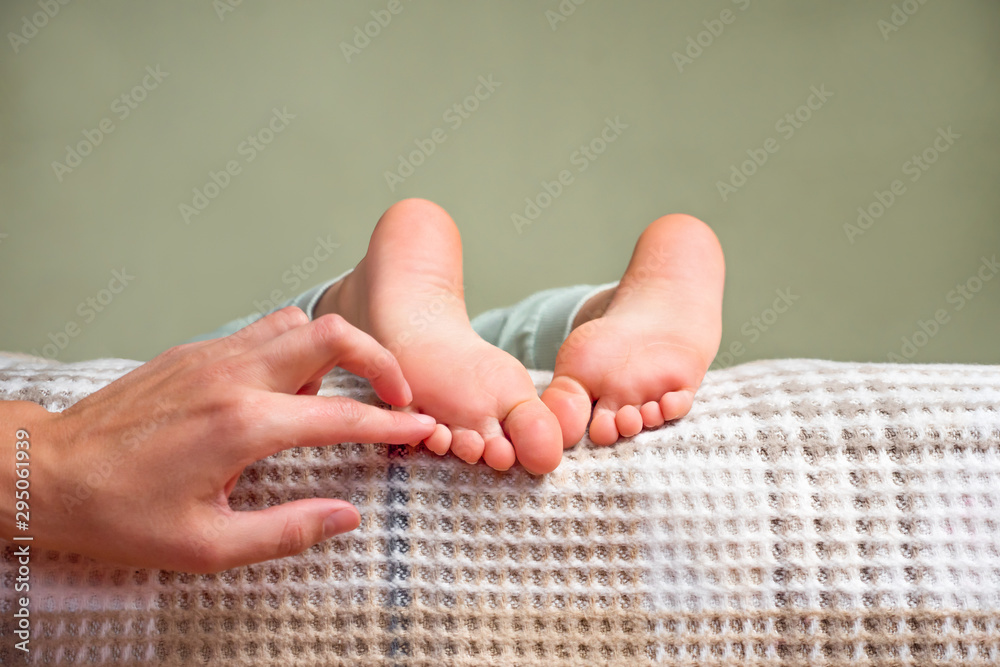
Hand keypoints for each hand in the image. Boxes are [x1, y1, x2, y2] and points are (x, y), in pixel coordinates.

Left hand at [3, 307, 434, 572]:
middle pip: (332, 334)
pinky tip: (285, 388)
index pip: (341, 414)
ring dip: (334, 349)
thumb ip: (287, 530)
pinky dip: (293, 349)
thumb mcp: (206, 545)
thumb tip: (346, 516)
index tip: (420, 426)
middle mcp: (234, 377)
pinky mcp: (195, 351)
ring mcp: (213, 356)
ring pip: (298, 323)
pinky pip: (262, 332)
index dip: (391, 421)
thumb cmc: (120, 513)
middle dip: (380, 359)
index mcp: (243, 427)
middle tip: (395, 393)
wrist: (46, 472)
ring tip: (338, 391)